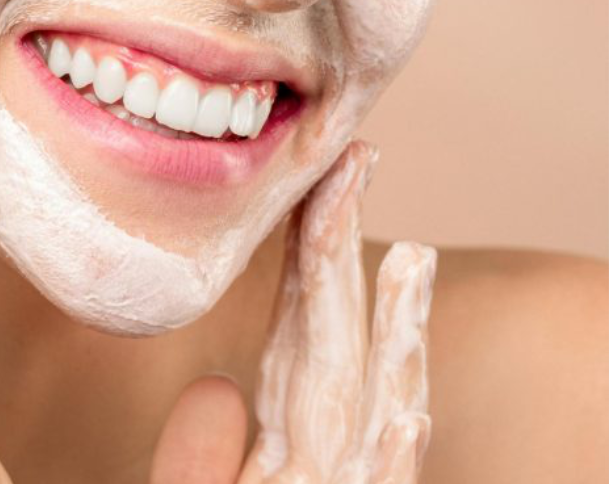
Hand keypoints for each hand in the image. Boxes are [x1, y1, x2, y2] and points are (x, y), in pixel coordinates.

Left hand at [150, 141, 436, 483]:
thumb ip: (198, 459)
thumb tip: (218, 387)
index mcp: (288, 440)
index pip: (302, 324)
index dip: (313, 247)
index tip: (321, 173)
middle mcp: (321, 461)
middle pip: (336, 342)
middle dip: (347, 253)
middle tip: (360, 159)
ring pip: (368, 418)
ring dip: (397, 337)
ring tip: (413, 256)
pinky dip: (391, 466)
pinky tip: (409, 415)